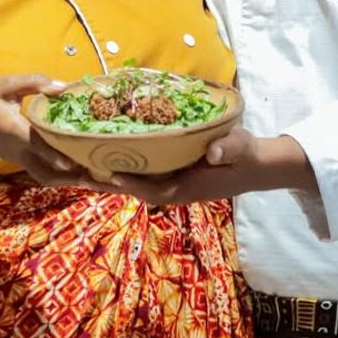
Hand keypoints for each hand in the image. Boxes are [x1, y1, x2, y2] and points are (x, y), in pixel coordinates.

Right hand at [0, 74, 85, 186]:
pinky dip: (62, 175)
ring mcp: (20, 159)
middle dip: (71, 176)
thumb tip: (63, 87)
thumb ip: (33, 83)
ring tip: (95, 175)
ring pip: (46, 177)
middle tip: (97, 174)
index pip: (36, 144)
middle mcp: (19, 150)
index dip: (53, 154)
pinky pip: (44, 173)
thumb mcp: (5, 85)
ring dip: (68, 180)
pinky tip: (82, 168)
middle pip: (46, 172)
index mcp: (14, 129)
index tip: (71, 162)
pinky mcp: (22, 161)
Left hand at [86, 129, 315, 205]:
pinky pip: (145, 172)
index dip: (133, 185)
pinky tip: (109, 155)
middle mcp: (176, 187)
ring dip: (113, 175)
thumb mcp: (241, 147)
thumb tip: (211, 152)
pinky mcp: (172, 173)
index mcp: (189, 186)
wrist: (256, 164)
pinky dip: (126, 167)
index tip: (111, 176)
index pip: (156, 190)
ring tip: (84, 163)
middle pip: (138, 188)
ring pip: (138, 181)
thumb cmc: (246, 155)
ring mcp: (173, 181)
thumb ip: (227, 147)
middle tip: (82, 170)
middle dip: (112, 182)